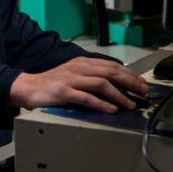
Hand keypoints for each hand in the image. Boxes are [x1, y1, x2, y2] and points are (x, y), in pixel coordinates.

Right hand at [9, 56, 147, 112]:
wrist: (29, 87)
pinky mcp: (65, 92)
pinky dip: (101, 104)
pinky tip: (111, 109)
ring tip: (130, 104)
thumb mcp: (74, 73)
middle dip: (130, 82)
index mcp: (83, 62)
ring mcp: (71, 79)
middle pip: (110, 72)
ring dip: (119, 95)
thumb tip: (115, 82)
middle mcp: (79, 68)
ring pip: (101, 84)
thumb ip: (91, 75)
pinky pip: (87, 98)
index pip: (112, 65)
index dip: (129, 74)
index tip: (142, 83)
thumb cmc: (53, 82)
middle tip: (143, 92)